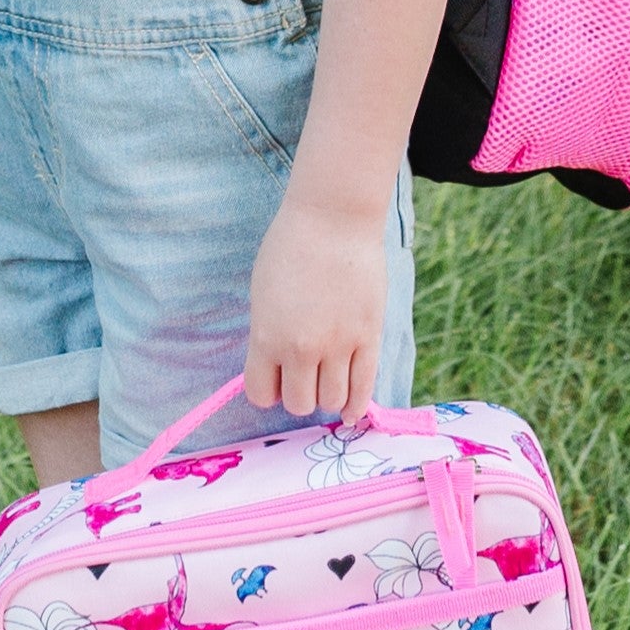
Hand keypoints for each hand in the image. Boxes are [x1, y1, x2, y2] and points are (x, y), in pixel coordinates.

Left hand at [245, 193, 387, 425]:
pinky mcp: (368, 336)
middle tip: (306, 376)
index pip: (261, 394)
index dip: (269, 391)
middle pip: (299, 404)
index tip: (276, 379)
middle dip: (300, 395)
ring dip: (328, 397)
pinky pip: (364, 388)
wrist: (333, 220)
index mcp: (267, 336)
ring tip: (329, 379)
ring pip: (332, 401)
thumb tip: (277, 368)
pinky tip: (353, 409)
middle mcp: (301, 348)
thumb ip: (268, 335)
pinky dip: (357, 406)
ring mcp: (338, 344)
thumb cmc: (291, 248)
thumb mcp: (262, 295)